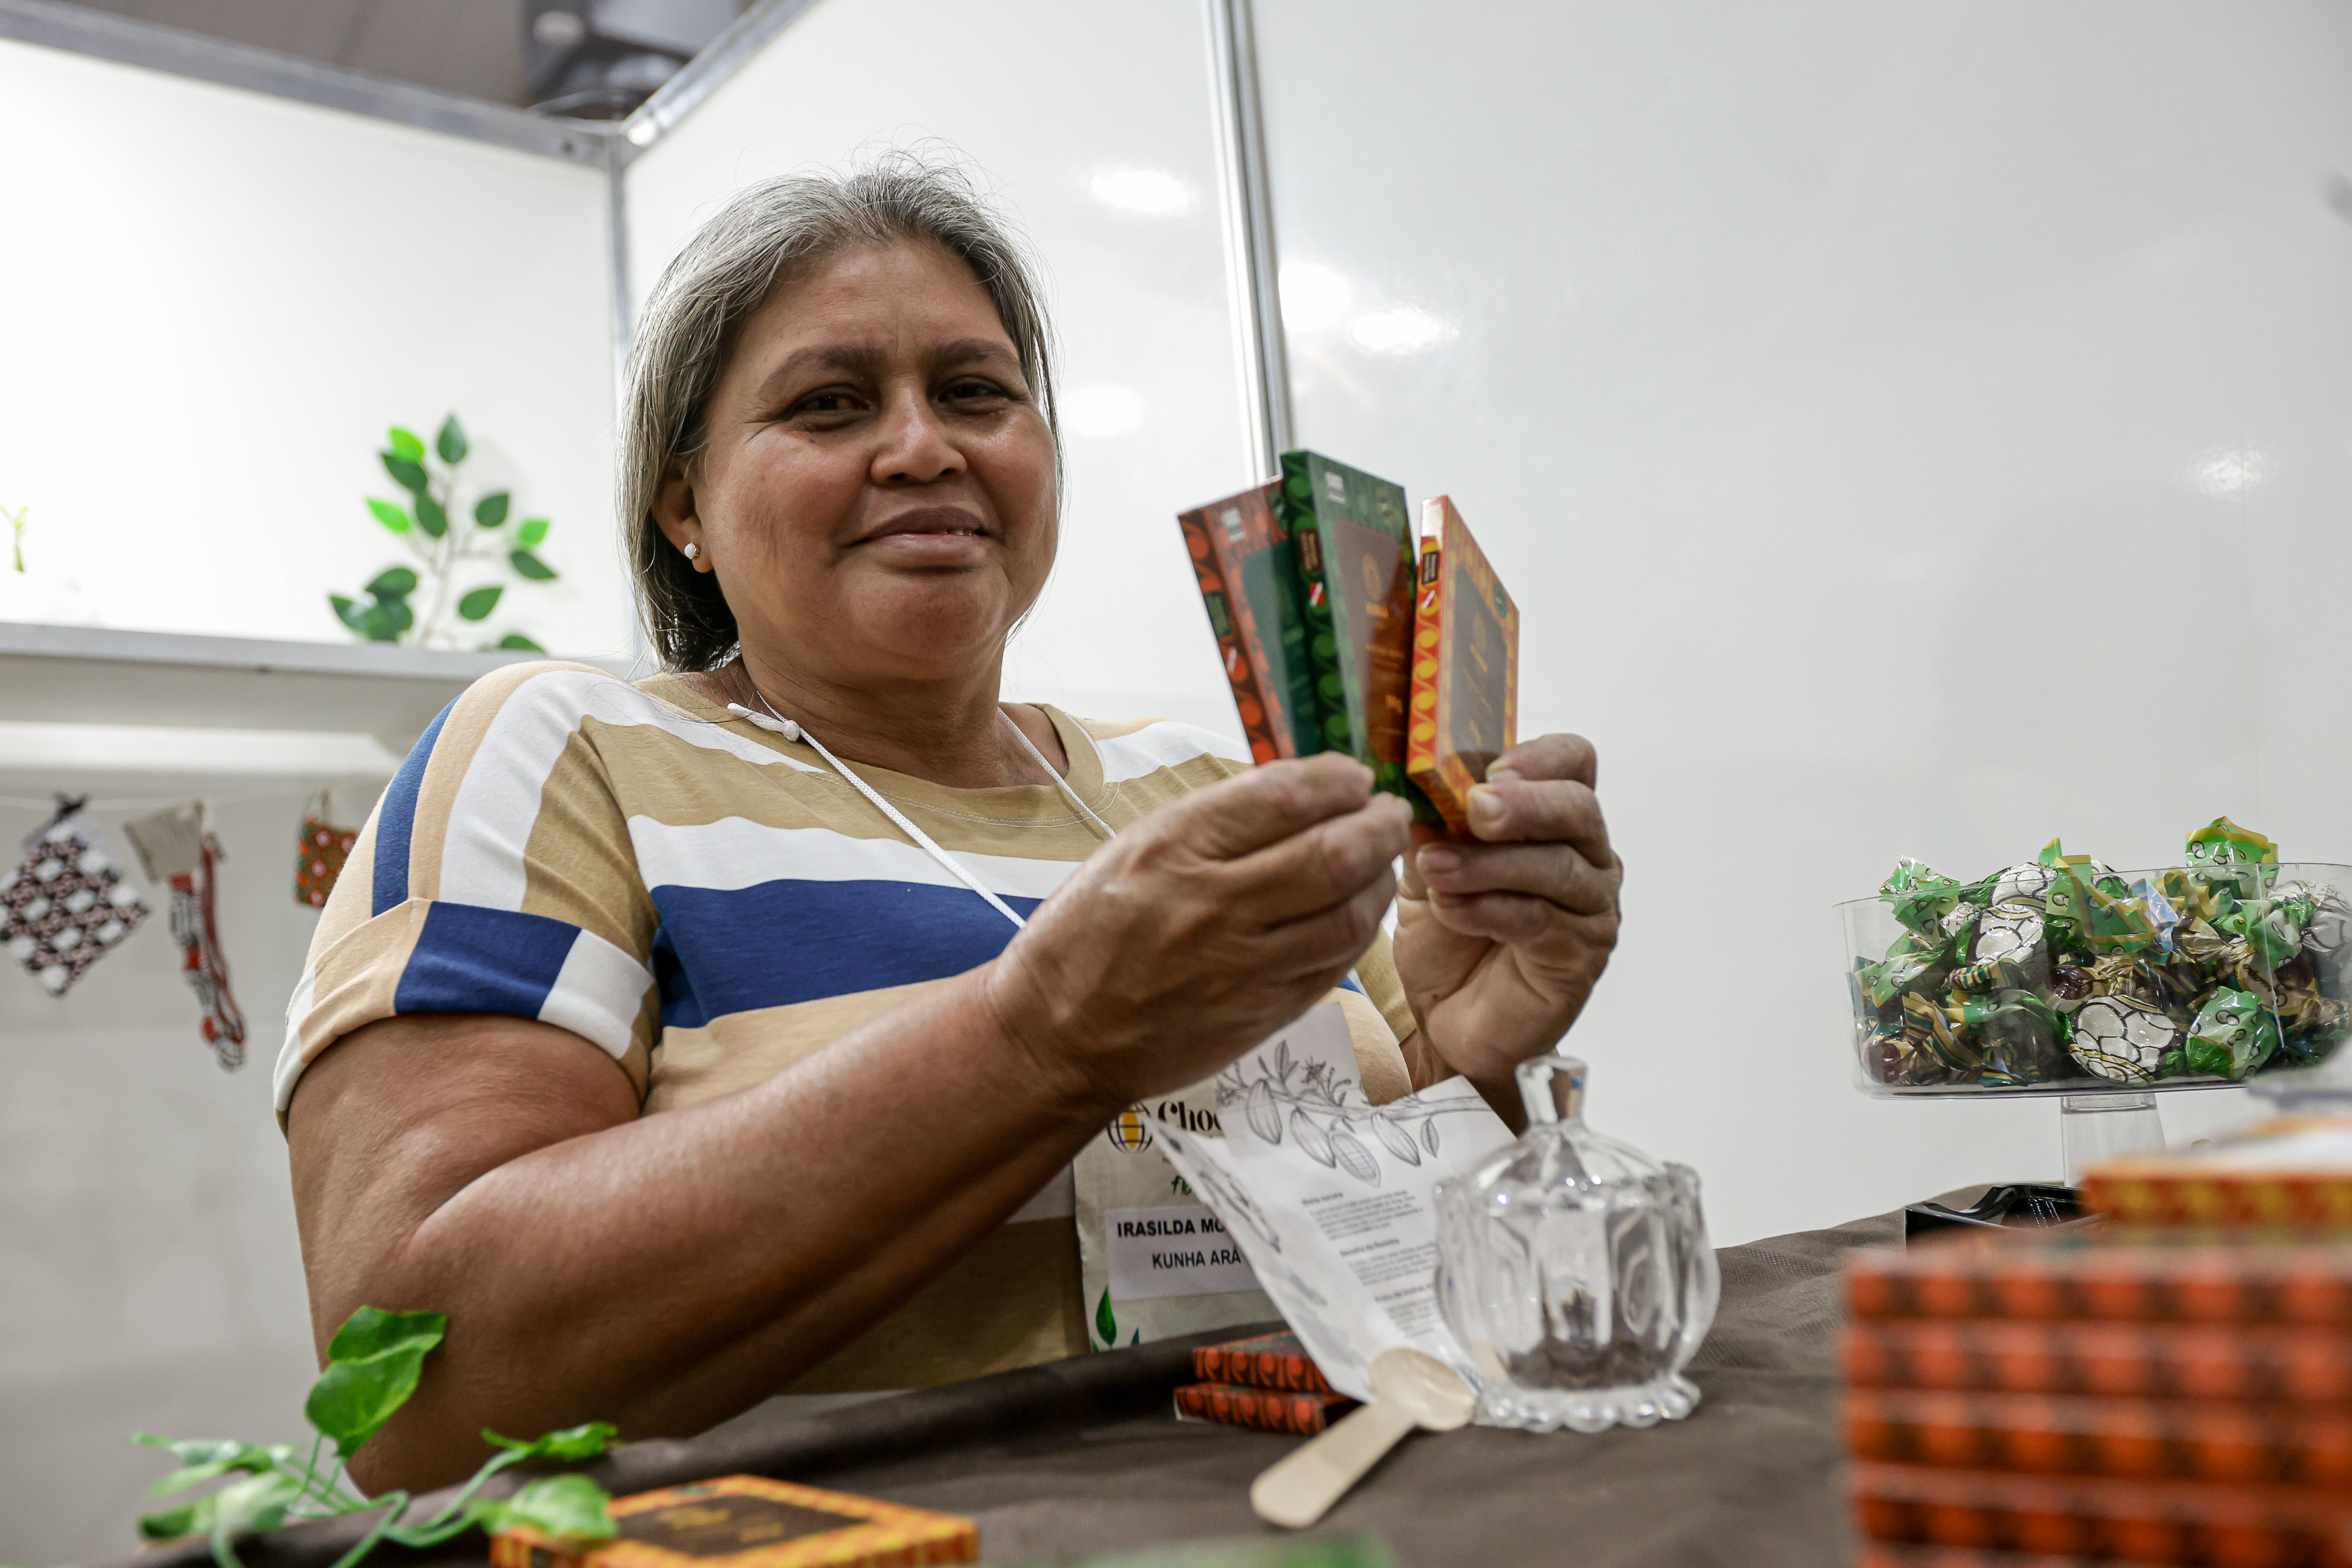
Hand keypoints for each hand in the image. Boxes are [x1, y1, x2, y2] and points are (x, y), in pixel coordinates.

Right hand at [988, 753, 1412, 1110]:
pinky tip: (1360, 910)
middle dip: (1378, 825)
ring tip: (1382, 859)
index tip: (1352, 776)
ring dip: (1380, 879)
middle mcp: (1212, 905)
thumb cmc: (1086, 936)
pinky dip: (1360, 930)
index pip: (1283, 798)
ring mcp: (1242, 965)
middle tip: (1389, 811)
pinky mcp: (1262, 1012)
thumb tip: (1299, 795)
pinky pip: (1336, 964)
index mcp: (1172, 850)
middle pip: (1333, 854)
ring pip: (1349, 914)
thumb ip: (1213, 823)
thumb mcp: (1131, 851)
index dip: (1335, 781)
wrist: (1057, 1036)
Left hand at [1392, 734, 1621, 1092]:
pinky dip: (1489, 909)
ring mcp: (1590, 909)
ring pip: (1558, 866)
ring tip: (1436, 869)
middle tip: (1473, 808)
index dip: (1539, 756)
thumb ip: (1430, 827)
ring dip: (1489, 863)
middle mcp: (1587, 856)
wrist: (1447, 1018)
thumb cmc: (1447, 936)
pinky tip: (1450, 910)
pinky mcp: (1578, 958)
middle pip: (1578, 807)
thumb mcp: (1427, 867)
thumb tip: (1411, 791)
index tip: (1488, 770)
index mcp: (1554, 817)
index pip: (1574, 761)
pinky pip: (1540, 921)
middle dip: (1522, 804)